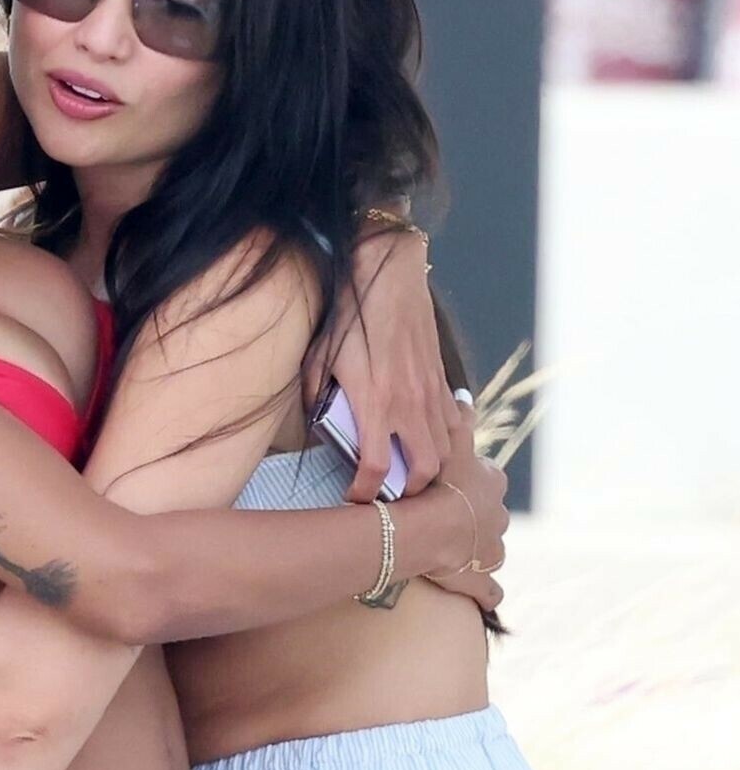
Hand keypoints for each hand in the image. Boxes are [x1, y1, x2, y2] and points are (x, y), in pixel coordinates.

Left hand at [315, 228, 458, 499]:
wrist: (389, 273)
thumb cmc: (349, 313)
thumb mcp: (319, 357)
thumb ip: (316, 396)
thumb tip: (316, 424)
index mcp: (376, 403)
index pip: (376, 468)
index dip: (365, 492)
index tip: (354, 497)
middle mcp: (410, 404)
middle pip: (424, 471)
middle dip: (407, 492)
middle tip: (387, 491)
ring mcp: (431, 393)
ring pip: (444, 451)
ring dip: (428, 467)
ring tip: (407, 469)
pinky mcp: (442, 379)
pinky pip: (452, 422)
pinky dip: (443, 438)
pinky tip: (425, 436)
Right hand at [424, 402, 507, 613]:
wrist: (429, 528)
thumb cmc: (437, 483)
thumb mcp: (449, 441)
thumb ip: (458, 418)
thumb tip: (464, 394)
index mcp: (491, 485)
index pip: (487, 478)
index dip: (470, 480)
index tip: (452, 483)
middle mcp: (498, 518)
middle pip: (491, 515)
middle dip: (476, 517)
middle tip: (448, 517)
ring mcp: (490, 551)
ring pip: (491, 550)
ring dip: (479, 551)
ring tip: (455, 551)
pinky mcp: (479, 579)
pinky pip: (489, 591)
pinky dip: (487, 593)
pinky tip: (484, 596)